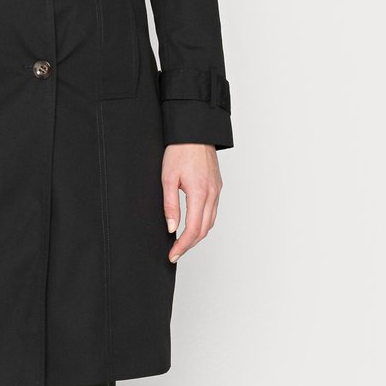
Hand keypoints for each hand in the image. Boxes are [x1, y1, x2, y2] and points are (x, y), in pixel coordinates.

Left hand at [162, 143, 222, 262]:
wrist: (194, 131)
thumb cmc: (180, 150)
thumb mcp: (168, 178)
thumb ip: (170, 205)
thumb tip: (172, 228)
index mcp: (199, 193)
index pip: (193, 229)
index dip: (183, 246)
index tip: (173, 254)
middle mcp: (212, 194)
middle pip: (204, 230)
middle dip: (190, 244)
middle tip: (175, 252)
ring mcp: (217, 190)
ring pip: (211, 222)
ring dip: (198, 234)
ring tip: (183, 241)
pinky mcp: (217, 186)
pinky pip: (213, 211)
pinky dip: (204, 222)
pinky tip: (194, 223)